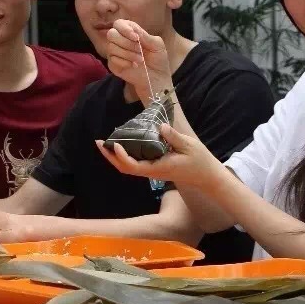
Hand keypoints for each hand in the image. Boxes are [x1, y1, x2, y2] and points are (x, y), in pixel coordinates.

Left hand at [96, 124, 221, 189]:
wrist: (206, 177)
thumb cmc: (199, 161)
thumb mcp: (189, 146)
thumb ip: (174, 137)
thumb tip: (160, 127)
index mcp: (158, 168)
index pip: (133, 166)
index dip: (121, 156)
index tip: (115, 143)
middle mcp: (152, 171)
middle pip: (125, 168)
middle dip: (110, 156)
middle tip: (98, 142)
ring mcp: (152, 171)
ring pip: (128, 167)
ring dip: (114, 156)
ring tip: (104, 142)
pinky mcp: (154, 168)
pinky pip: (135, 163)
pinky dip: (125, 155)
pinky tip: (122, 144)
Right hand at [106, 19, 172, 102]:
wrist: (157, 79)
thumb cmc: (158, 60)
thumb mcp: (156, 44)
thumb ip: (145, 36)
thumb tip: (134, 32)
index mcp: (130, 33)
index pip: (119, 24)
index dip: (125, 29)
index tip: (136, 38)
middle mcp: (120, 41)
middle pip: (111, 34)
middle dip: (126, 42)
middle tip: (139, 50)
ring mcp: (115, 53)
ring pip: (111, 47)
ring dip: (128, 54)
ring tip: (140, 60)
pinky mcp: (112, 64)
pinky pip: (112, 59)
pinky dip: (124, 62)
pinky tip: (133, 66)